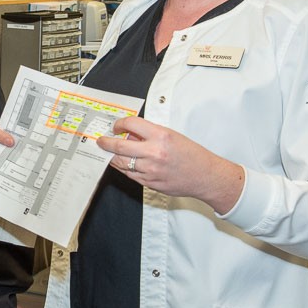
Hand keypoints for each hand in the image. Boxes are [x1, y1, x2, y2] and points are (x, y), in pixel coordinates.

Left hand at [96, 116, 243, 214]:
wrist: (205, 176)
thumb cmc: (191, 154)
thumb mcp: (171, 136)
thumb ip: (149, 134)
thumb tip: (129, 134)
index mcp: (161, 136)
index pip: (131, 124)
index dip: (119, 124)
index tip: (116, 126)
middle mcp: (154, 153)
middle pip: (119, 146)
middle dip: (106, 142)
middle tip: (101, 141)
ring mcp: (150, 170)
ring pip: (121, 162)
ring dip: (112, 156)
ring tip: (109, 152)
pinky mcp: (149, 183)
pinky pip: (129, 174)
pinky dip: (123, 167)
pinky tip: (122, 163)